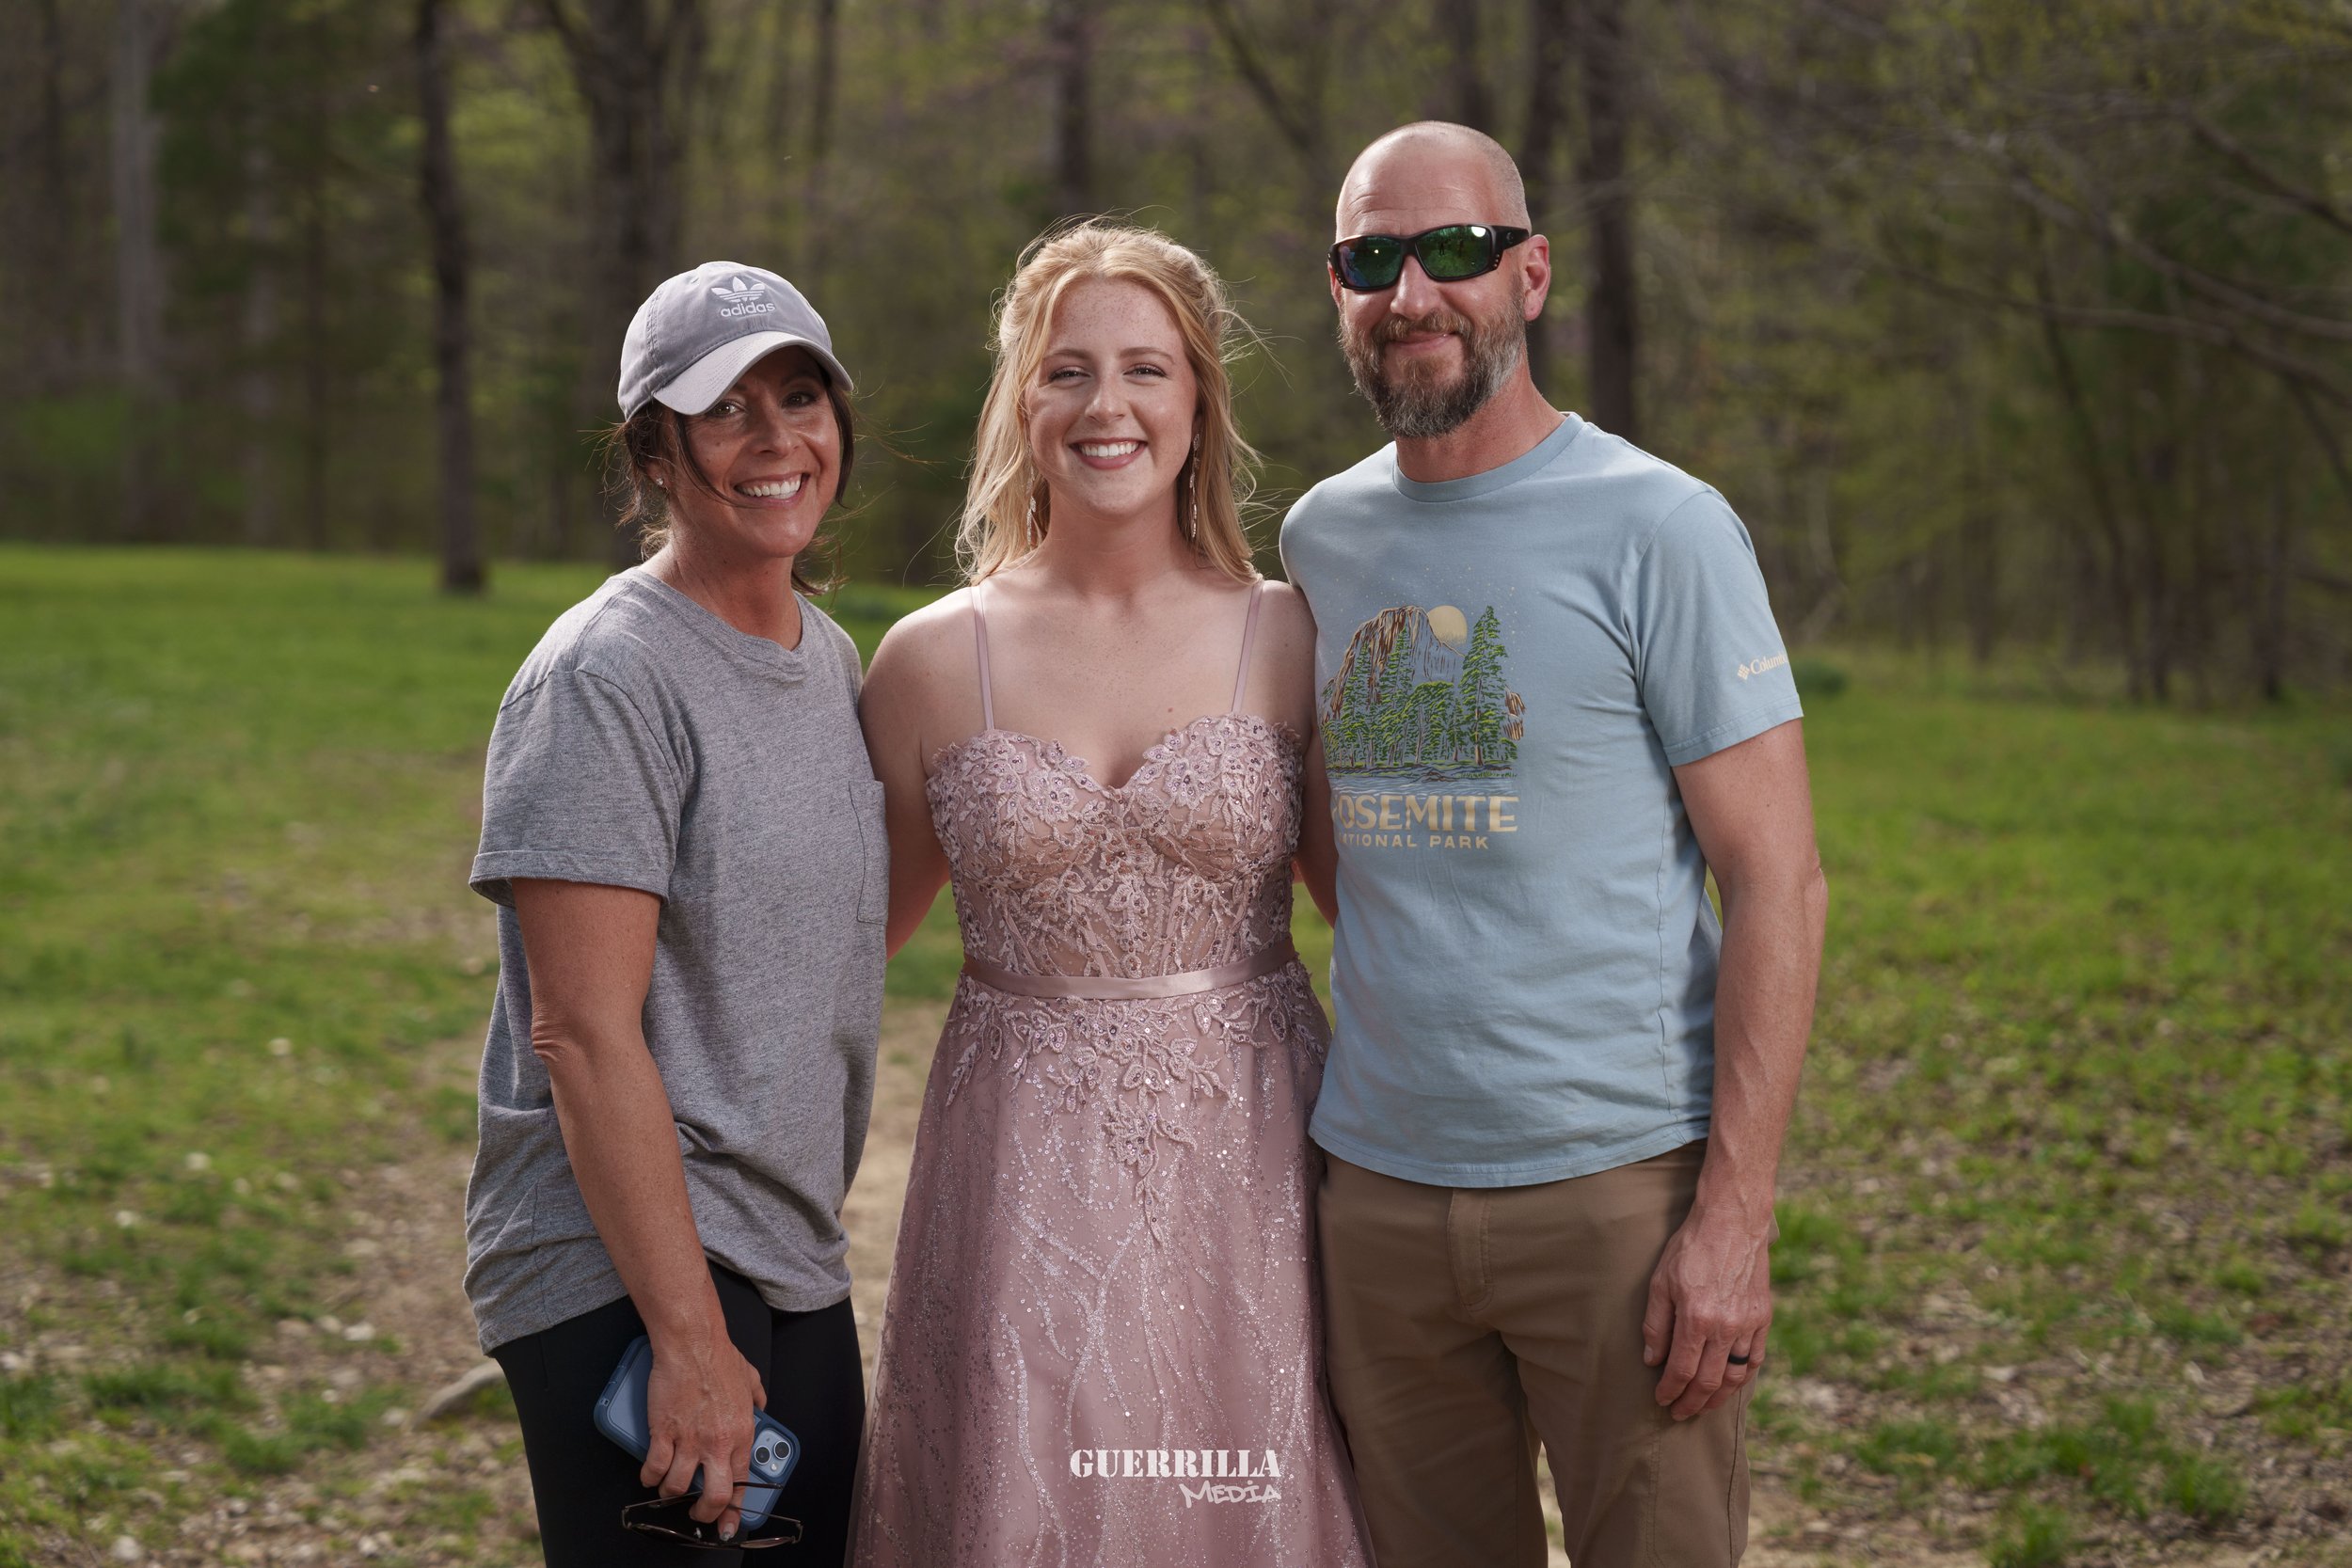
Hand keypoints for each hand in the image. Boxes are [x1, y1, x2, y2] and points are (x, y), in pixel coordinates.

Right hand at [641, 1331, 767, 1537]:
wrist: (692, 1344)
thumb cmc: (719, 1357)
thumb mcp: (750, 1378)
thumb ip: (757, 1397)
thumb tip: (762, 1406)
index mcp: (741, 1433)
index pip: (740, 1483)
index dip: (734, 1510)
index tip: (729, 1524)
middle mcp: (717, 1442)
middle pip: (713, 1497)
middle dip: (705, 1514)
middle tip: (698, 1514)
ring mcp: (689, 1439)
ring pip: (678, 1488)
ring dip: (671, 1494)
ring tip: (669, 1490)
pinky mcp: (663, 1432)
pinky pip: (654, 1468)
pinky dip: (649, 1477)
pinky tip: (649, 1475)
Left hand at [1641, 1205, 1771, 1419]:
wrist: (1732, 1222)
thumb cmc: (1690, 1248)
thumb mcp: (1660, 1282)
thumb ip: (1656, 1324)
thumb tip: (1652, 1360)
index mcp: (1696, 1319)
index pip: (1681, 1370)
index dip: (1669, 1391)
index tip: (1661, 1400)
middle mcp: (1725, 1328)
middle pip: (1708, 1381)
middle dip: (1691, 1402)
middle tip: (1678, 1413)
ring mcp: (1748, 1325)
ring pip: (1735, 1377)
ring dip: (1717, 1397)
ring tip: (1702, 1405)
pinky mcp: (1763, 1318)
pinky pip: (1755, 1359)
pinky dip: (1742, 1377)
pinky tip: (1731, 1384)